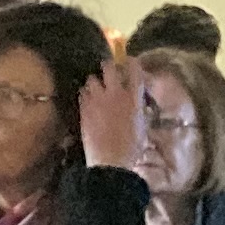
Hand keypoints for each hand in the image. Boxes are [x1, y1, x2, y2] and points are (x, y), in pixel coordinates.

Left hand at [76, 45, 142, 171]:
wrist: (110, 162)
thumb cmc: (131, 148)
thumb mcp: (142, 128)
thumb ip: (140, 111)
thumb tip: (140, 104)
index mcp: (133, 99)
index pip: (134, 70)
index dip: (132, 63)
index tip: (130, 62)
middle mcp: (115, 95)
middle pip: (109, 67)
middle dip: (109, 66)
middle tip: (109, 71)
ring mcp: (97, 101)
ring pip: (91, 79)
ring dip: (95, 82)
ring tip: (96, 88)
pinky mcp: (84, 109)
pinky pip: (82, 94)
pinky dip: (86, 95)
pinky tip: (88, 101)